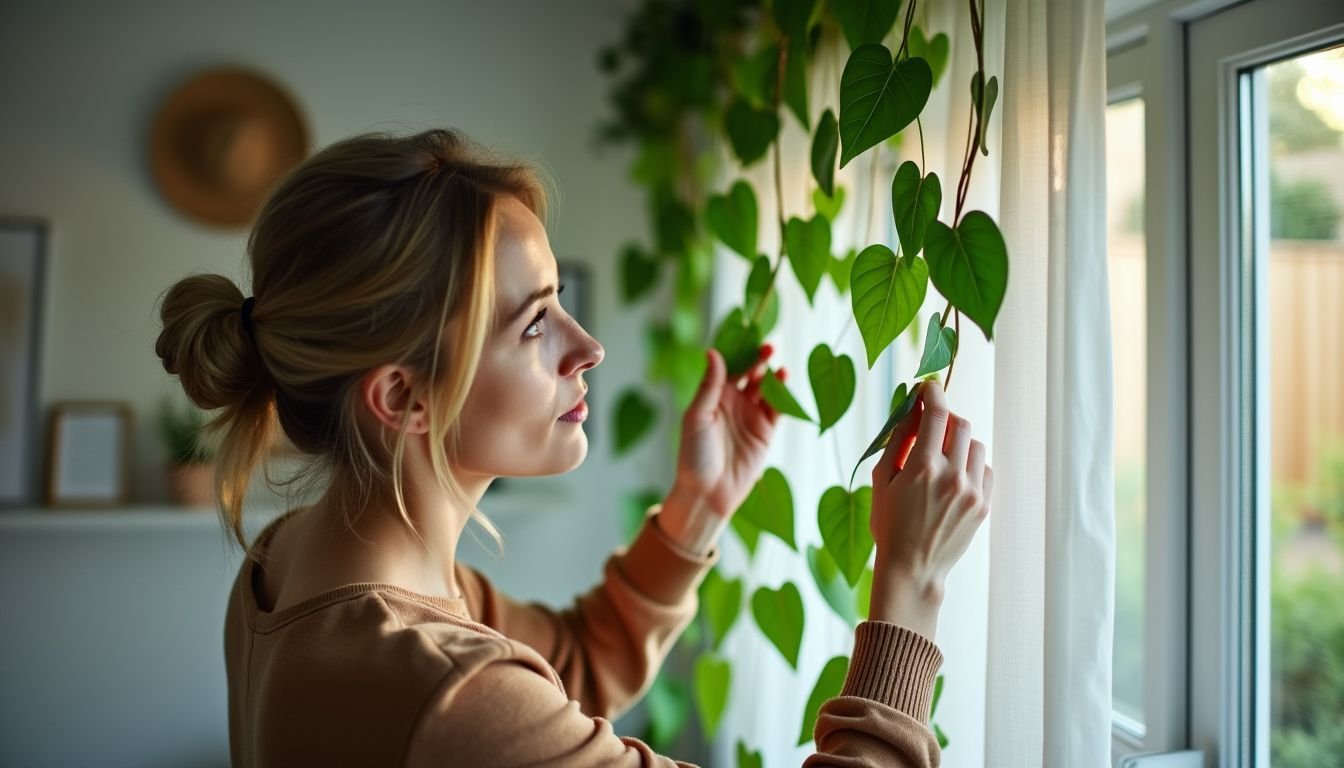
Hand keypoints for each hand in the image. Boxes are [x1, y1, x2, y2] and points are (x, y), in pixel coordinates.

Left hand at [659, 346, 780, 551]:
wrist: (708, 492)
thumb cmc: (694, 455)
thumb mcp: (698, 416)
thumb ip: (709, 385)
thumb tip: (713, 351)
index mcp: (713, 395)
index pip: (728, 366)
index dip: (737, 350)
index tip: (745, 333)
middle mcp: (733, 401)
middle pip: (750, 373)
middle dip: (758, 358)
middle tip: (766, 345)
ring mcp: (751, 415)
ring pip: (766, 387)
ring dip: (771, 374)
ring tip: (775, 361)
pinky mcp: (766, 430)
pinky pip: (778, 407)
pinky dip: (783, 394)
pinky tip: (784, 379)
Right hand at [867, 381, 991, 640]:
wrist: (912, 569)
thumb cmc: (889, 524)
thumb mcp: (881, 479)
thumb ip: (897, 441)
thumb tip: (910, 410)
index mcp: (922, 467)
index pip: (937, 413)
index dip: (933, 393)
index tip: (928, 388)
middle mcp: (952, 476)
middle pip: (961, 424)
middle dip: (945, 418)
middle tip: (931, 426)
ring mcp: (971, 492)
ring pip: (976, 445)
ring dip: (959, 442)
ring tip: (943, 456)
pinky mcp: (983, 505)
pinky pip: (985, 469)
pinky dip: (971, 464)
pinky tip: (954, 476)